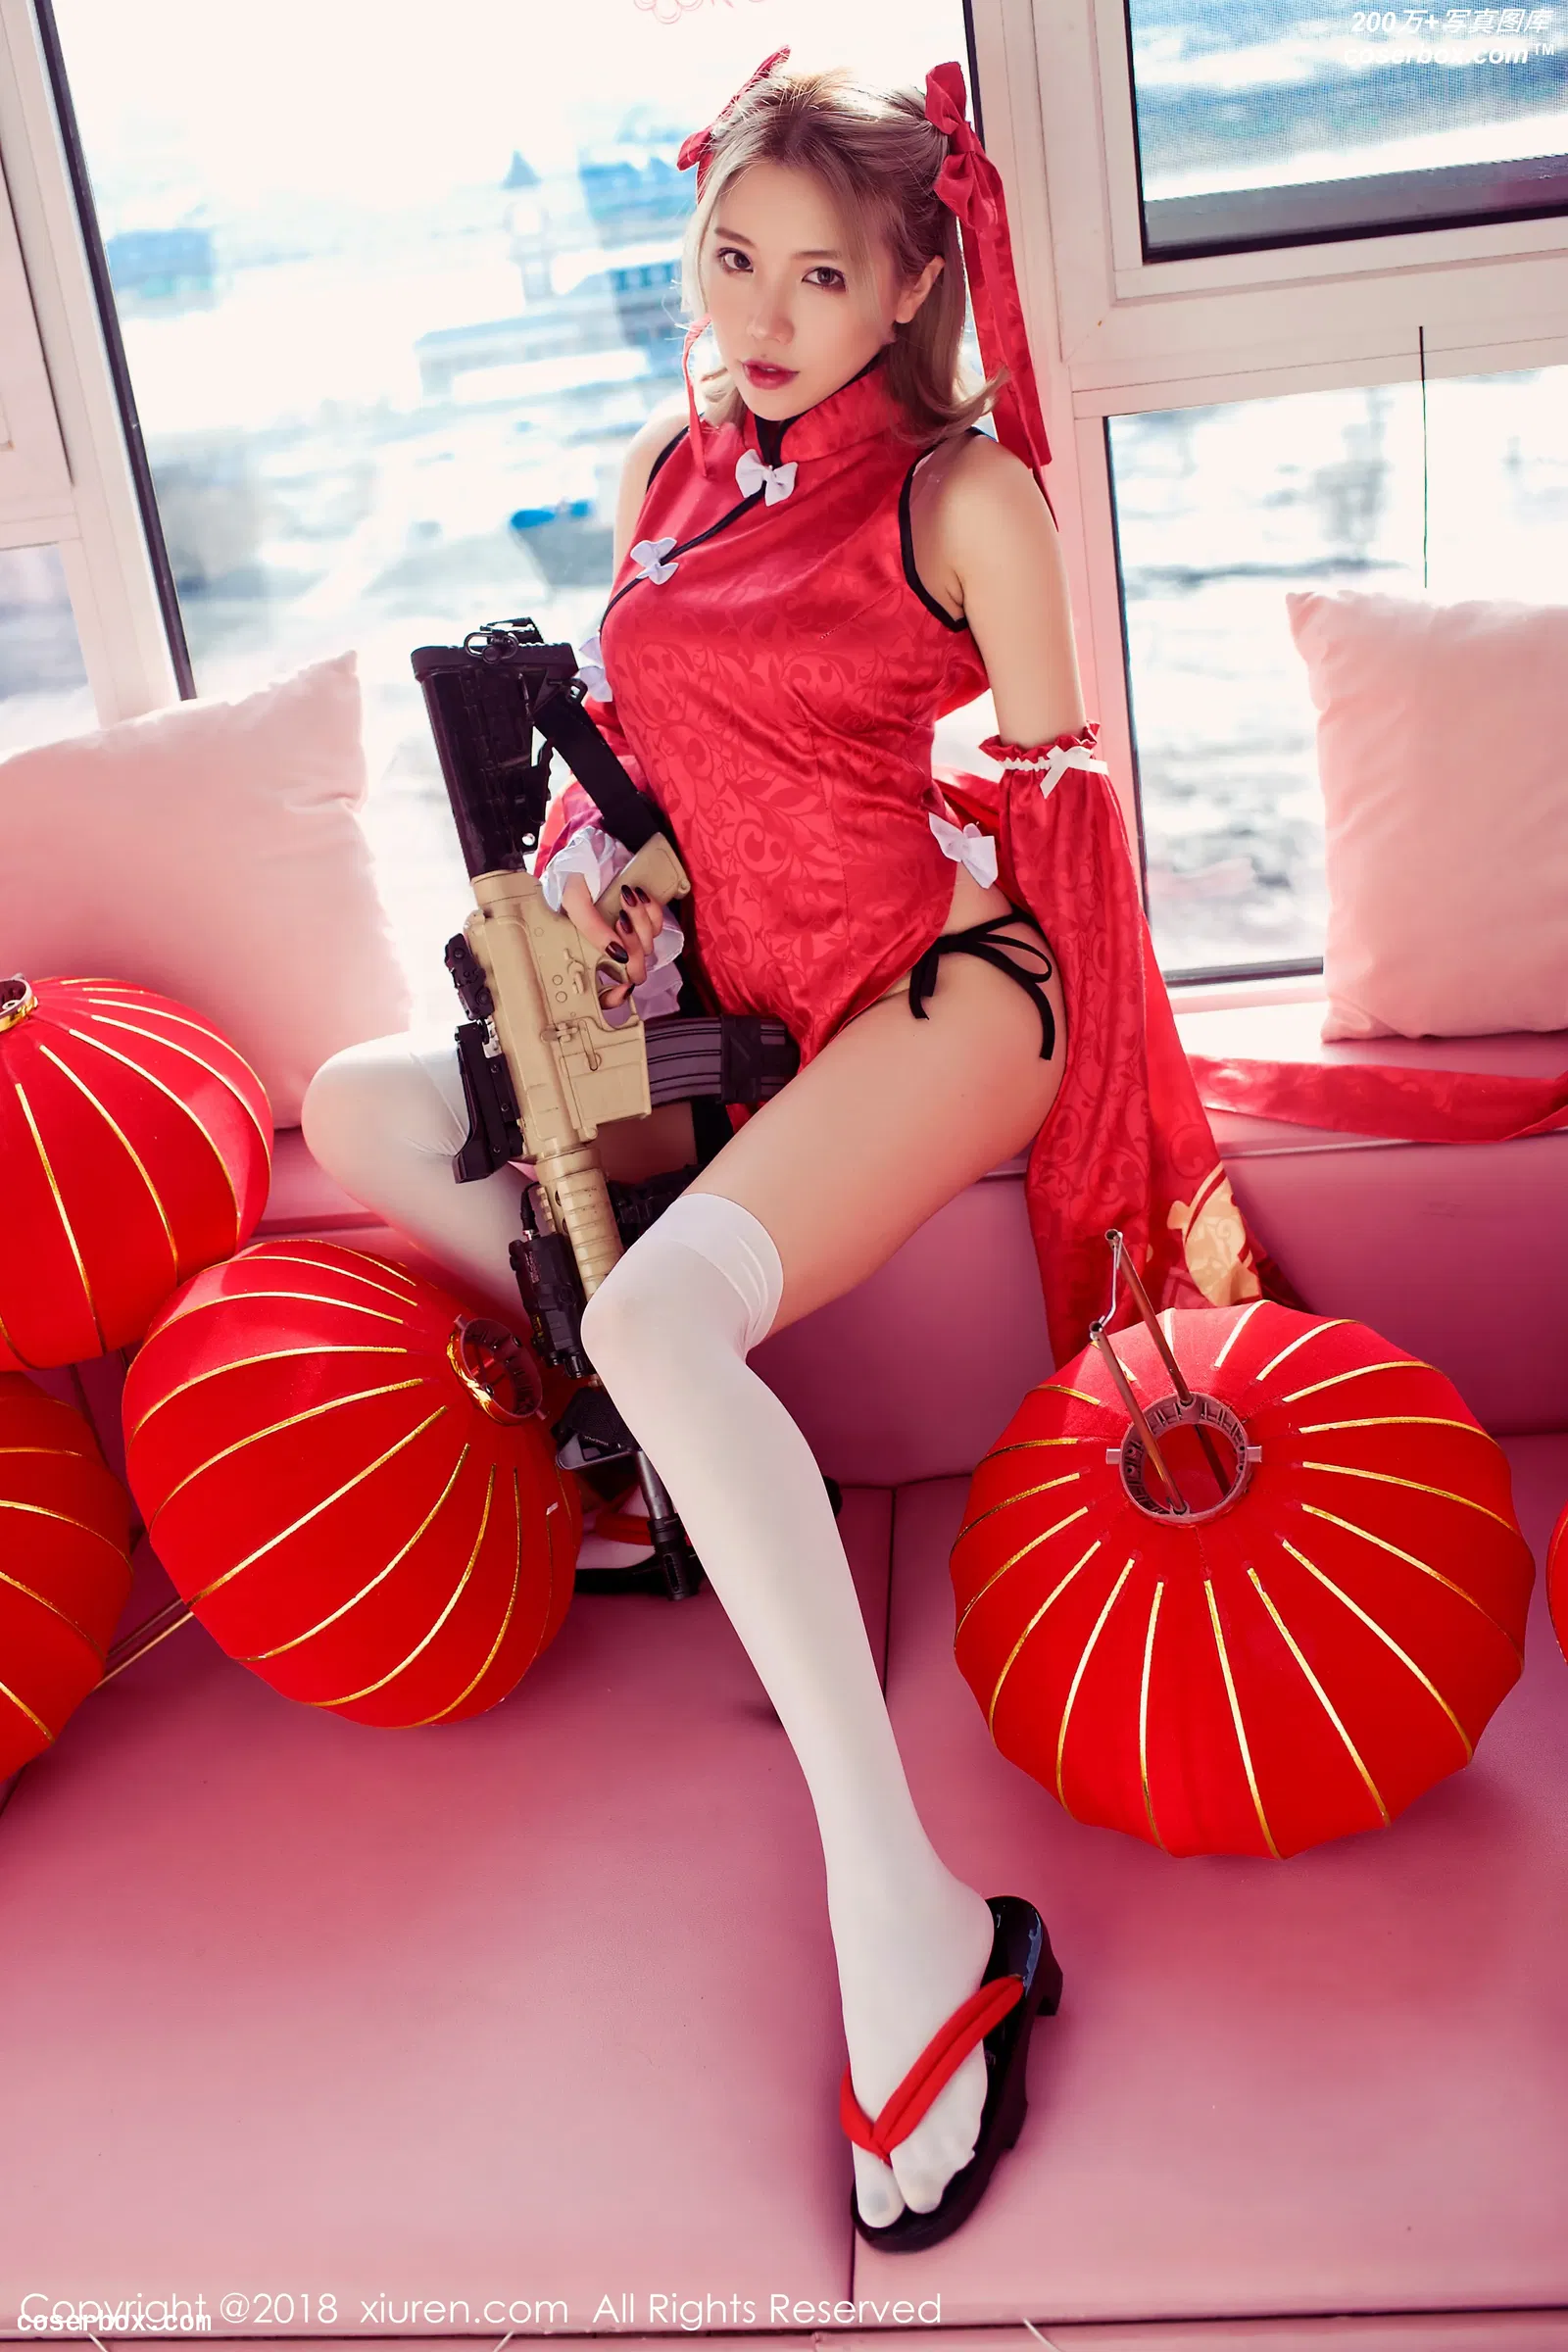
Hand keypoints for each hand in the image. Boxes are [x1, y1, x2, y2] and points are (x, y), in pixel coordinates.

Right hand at [560, 870, 668, 1008]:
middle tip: (621, 920)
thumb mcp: (574, 898)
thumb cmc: (578, 872)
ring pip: (647, 946)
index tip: (623, 988)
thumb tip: (618, 953)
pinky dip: (651, 910)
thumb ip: (590, 928)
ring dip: (639, 920)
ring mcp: (628, 932)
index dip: (614, 998)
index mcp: (586, 950)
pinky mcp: (645, 917)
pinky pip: (658, 925)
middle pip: (632, 969)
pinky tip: (638, 895)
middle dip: (632, 945)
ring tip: (624, 898)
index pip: (601, 993)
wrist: (598, 843)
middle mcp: (608, 946)